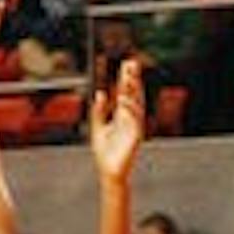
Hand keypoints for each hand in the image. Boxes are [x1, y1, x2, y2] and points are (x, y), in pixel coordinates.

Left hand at [90, 57, 144, 182]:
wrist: (109, 171)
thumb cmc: (105, 151)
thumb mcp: (98, 127)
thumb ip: (99, 111)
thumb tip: (100, 93)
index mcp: (122, 115)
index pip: (126, 92)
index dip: (127, 78)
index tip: (127, 63)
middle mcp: (131, 118)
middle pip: (133, 94)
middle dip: (133, 79)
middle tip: (132, 62)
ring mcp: (134, 126)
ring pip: (136, 104)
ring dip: (133, 90)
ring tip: (128, 77)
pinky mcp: (135, 137)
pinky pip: (134, 120)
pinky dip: (130, 110)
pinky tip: (124, 99)